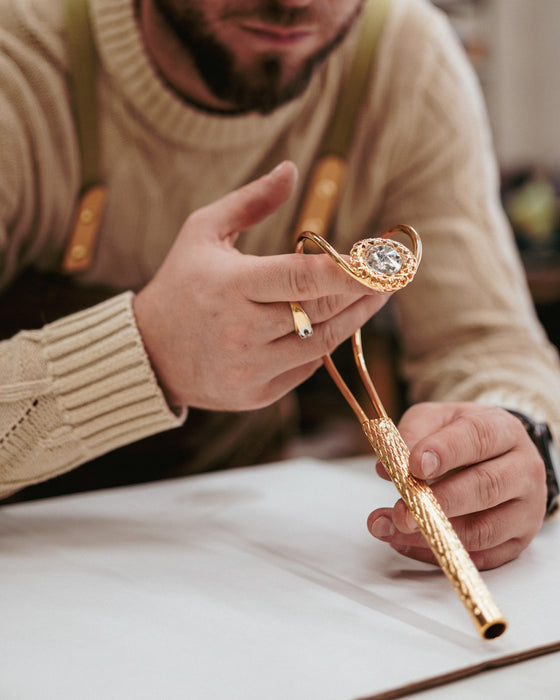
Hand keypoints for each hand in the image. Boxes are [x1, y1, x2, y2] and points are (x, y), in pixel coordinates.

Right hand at [134, 161, 388, 409]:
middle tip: (393, 274)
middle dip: (364, 291)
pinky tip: (337, 323)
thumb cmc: (180, 283)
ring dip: (354, 318)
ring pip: (321, 343)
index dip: (348, 271)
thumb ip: (250, 201)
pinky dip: (324, 344)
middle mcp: (242, 332)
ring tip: (377, 296)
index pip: (302, 278)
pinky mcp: (256, 394)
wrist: (148, 353)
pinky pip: (306, 368)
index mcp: (230, 286)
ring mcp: (250, 368)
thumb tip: (292, 169)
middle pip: (321, 311)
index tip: (381, 261)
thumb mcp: (202, 231)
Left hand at [367, 402, 546, 569]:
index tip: (413, 466)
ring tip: (392, 529)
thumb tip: (388, 466)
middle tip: (400, 512)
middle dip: (438, 502)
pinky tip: (406, 544)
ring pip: (484, 529)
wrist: (497, 454)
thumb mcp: (436, 419)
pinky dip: (440, 553)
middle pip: (486, 486)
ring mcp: (526, 508)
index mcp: (503, 429)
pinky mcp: (518, 540)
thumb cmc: (460, 436)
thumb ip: (412, 433)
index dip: (445, 452)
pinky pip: (481, 556)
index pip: (478, 438)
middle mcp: (523, 468)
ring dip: (434, 534)